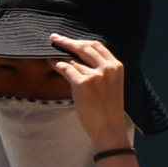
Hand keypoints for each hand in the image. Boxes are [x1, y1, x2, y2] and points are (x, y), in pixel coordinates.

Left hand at [53, 35, 137, 151]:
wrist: (109, 128)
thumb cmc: (109, 110)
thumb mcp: (112, 84)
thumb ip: (102, 70)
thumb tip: (79, 58)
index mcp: (117, 67)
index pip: (97, 45)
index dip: (81, 41)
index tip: (70, 39)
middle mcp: (107, 68)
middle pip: (84, 46)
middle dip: (67, 41)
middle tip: (54, 38)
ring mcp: (95, 75)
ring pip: (72, 59)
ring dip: (59, 56)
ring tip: (50, 55)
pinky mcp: (82, 83)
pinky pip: (65, 68)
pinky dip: (56, 64)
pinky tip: (51, 63)